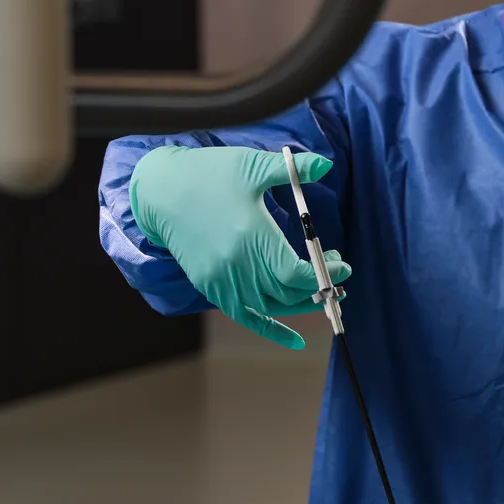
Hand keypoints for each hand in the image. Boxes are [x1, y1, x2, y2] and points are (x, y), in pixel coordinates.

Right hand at [128, 145, 350, 349]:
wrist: (161, 190)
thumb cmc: (210, 173)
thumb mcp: (252, 164)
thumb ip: (292, 169)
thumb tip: (326, 164)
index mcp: (253, 236)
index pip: (298, 273)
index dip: (325, 273)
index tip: (342, 264)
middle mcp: (237, 265)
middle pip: (288, 292)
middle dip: (319, 285)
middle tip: (336, 272)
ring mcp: (222, 279)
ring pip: (272, 306)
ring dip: (300, 303)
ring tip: (321, 290)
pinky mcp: (210, 286)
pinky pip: (246, 316)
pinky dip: (271, 329)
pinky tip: (296, 340)